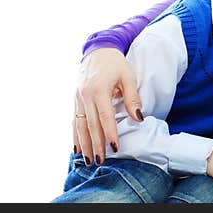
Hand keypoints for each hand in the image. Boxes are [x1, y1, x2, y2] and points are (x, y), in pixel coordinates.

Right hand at [73, 48, 141, 165]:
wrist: (97, 51)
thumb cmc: (116, 64)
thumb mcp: (128, 77)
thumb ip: (132, 97)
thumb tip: (138, 118)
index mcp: (99, 90)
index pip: (105, 117)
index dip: (110, 133)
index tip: (114, 147)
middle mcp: (85, 96)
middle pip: (91, 124)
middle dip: (96, 144)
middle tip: (100, 161)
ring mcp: (77, 98)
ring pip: (79, 125)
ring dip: (84, 144)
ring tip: (89, 160)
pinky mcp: (75, 100)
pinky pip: (74, 120)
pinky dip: (76, 135)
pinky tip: (78, 148)